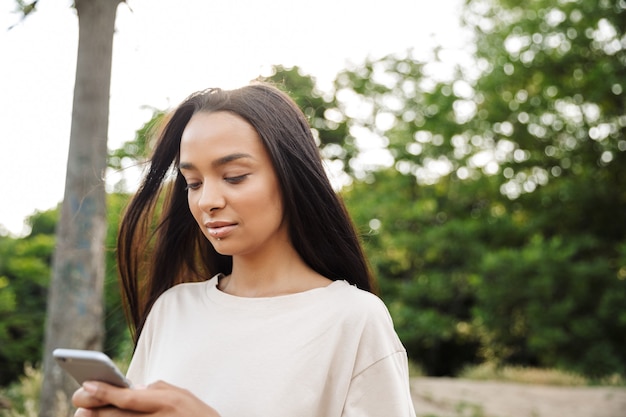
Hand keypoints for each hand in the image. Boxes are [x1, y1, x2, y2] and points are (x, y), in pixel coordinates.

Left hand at [72, 380, 220, 416]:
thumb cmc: (198, 415)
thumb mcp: (183, 394)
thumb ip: (157, 388)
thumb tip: (132, 389)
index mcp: (167, 402)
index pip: (129, 398)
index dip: (105, 392)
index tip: (86, 385)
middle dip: (94, 411)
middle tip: (79, 406)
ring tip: (86, 416)